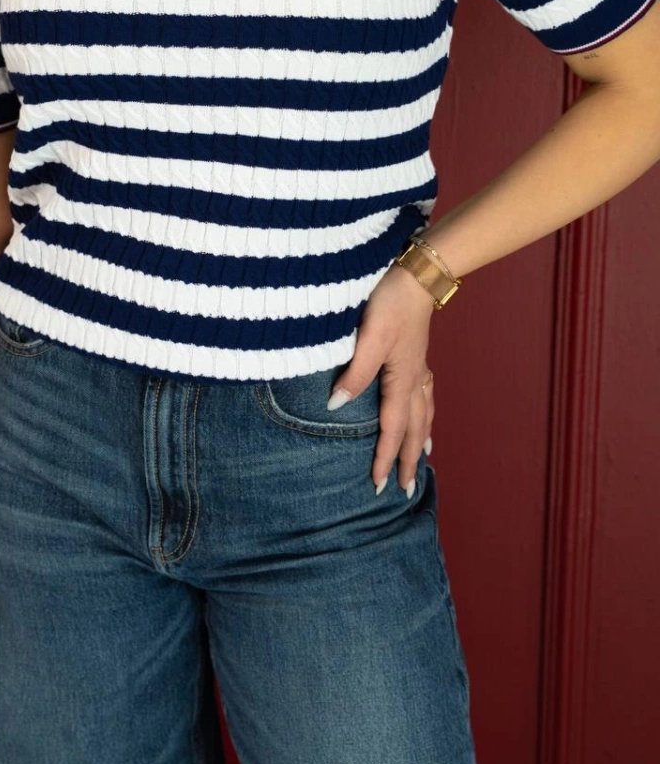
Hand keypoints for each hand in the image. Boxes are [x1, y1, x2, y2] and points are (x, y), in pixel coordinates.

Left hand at [327, 262, 435, 494]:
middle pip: (415, 430)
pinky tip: (425, 413)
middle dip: (410, 461)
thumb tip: (337, 406)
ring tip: (424, 459)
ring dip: (422, 440)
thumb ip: (355, 373)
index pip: (392, 429)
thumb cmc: (390, 302)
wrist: (416, 273)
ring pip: (425, 414)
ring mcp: (420, 368)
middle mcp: (415, 380)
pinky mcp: (418, 356)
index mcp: (402, 380)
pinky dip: (427, 414)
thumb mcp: (368, 336)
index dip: (385, 458)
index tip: (378, 486)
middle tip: (407, 490)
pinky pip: (427, 396)